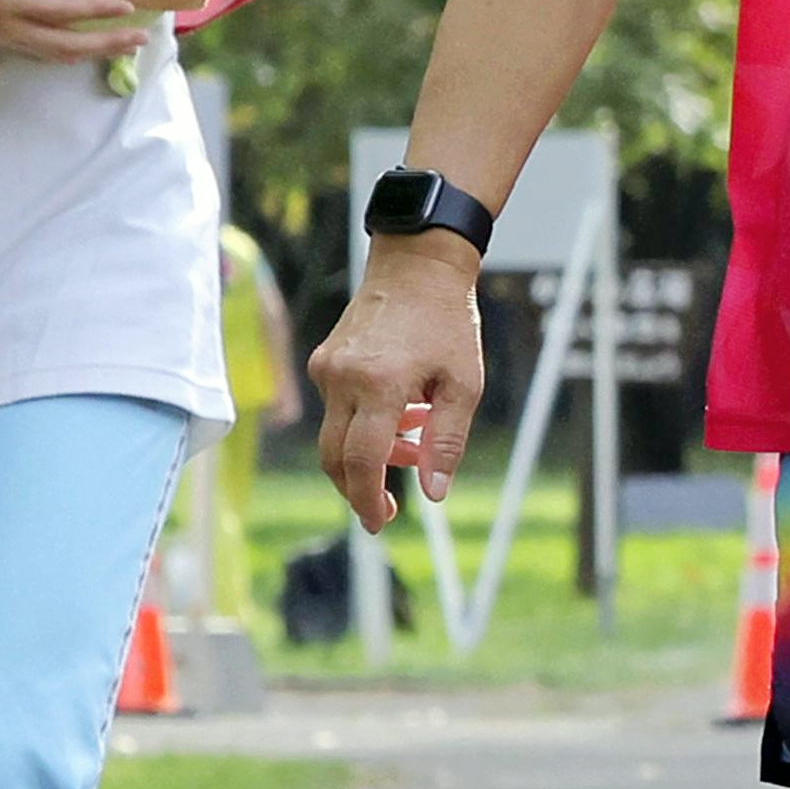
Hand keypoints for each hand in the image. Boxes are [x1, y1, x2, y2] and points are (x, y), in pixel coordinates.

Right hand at [0, 0, 147, 62]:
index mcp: (5, 1)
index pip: (63, 11)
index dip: (99, 11)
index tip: (129, 7)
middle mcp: (6, 26)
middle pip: (67, 44)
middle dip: (106, 44)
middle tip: (140, 41)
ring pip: (52, 53)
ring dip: (88, 52)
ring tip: (118, 47)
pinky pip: (35, 51)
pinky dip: (62, 51)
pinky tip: (74, 44)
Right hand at [313, 238, 487, 528]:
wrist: (418, 266)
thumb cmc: (448, 322)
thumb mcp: (465, 384)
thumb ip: (447, 440)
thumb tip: (434, 492)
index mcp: (379, 384)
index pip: (361, 459)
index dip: (367, 498)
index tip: (381, 522)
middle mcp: (343, 377)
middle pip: (336, 456)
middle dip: (360, 488)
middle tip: (390, 507)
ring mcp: (328, 368)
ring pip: (336, 434)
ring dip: (370, 454)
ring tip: (415, 446)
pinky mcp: (324, 360)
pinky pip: (337, 409)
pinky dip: (364, 425)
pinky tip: (403, 414)